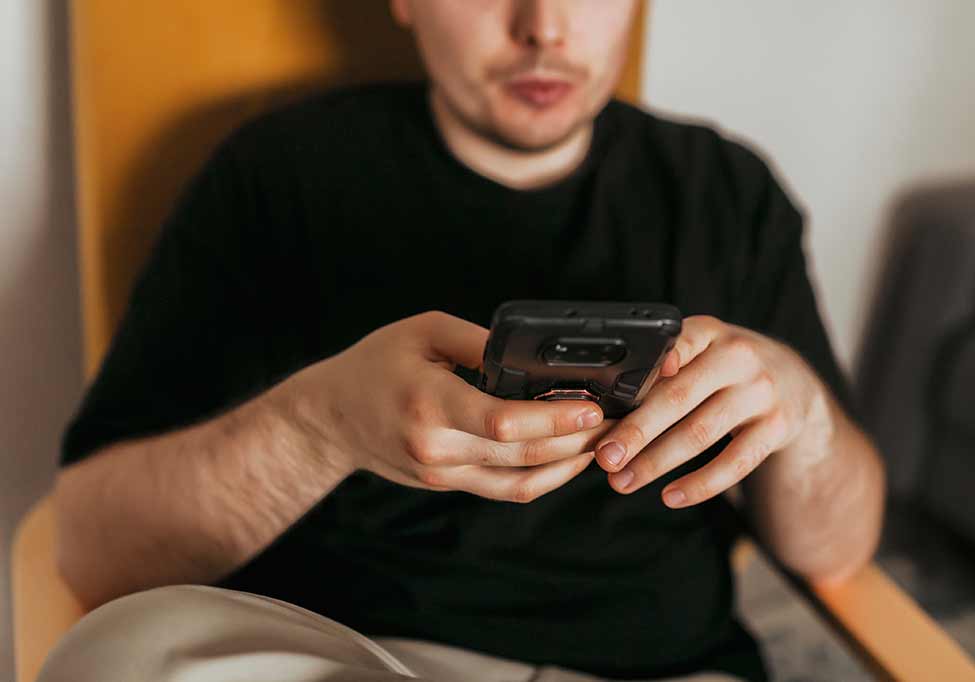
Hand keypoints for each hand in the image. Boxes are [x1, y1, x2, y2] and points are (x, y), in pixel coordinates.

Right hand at [285, 310, 611, 502]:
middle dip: (579, 443)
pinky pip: (506, 489)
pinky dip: (544, 477)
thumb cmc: (374, 365)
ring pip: (522, 483)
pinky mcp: (449, 483)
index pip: (503, 424)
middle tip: (618, 422)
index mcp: (430, 403)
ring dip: (569, 466)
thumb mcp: (422, 331)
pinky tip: (569, 458)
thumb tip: (532, 353)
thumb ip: (479, 342)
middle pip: (524, 457)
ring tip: (604, 442)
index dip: (556, 421)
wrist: (329, 418)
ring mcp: (443, 473)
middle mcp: (438, 448)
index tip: (593, 408)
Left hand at [594, 315, 833, 507]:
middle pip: (678, 397)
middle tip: (605, 457)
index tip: (625, 387)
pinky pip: (735, 463)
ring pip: (700, 433)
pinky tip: (671, 496)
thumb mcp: (700, 351)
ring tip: (623, 482)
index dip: (654, 364)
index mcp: (709, 332)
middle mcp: (738, 357)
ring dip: (656, 462)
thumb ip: (663, 368)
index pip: (678, 344)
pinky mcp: (777, 427)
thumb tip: (607, 409)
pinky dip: (700, 484)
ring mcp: (761, 392)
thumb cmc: (724, 369)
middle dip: (636, 431)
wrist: (793, 382)